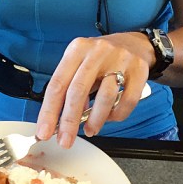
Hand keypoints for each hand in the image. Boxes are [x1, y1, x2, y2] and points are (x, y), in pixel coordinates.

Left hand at [35, 33, 150, 147]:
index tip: (44, 131)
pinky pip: (128, 100)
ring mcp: (120, 59)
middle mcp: (97, 52)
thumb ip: (70, 87)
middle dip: (69, 121)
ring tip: (90, 130)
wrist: (134, 43)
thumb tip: (59, 120)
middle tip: (65, 140)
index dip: (49, 111)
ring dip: (95, 120)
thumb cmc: (101, 58)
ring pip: (105, 96)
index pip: (57, 83)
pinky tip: (110, 117)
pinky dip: (117, 115)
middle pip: (78, 90)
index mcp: (77, 49)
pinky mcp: (139, 70)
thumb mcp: (81, 63)